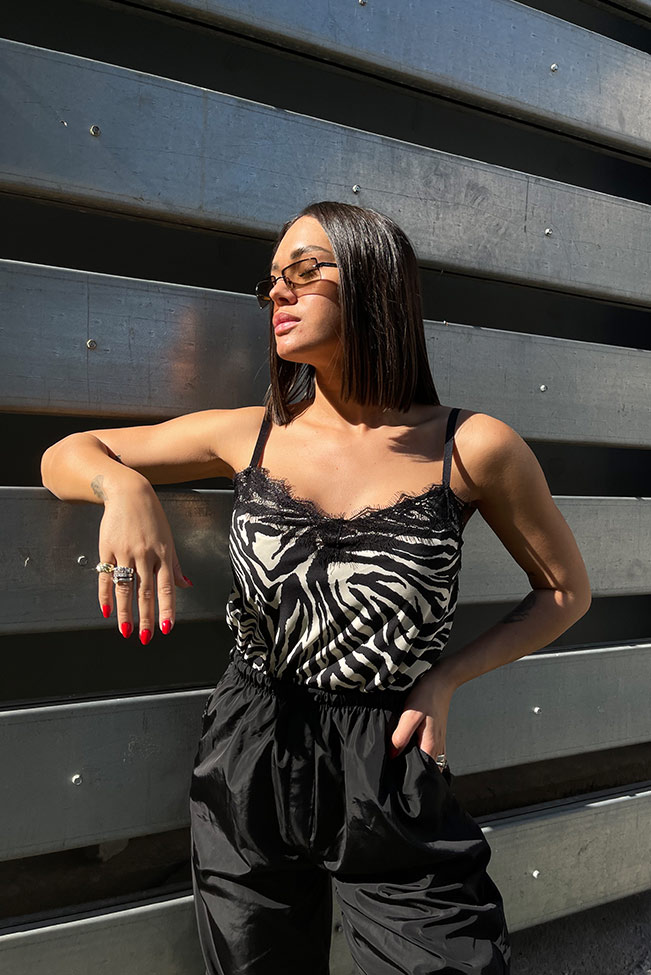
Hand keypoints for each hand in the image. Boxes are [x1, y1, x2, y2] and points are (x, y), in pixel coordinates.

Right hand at [97, 482, 191, 642]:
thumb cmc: (151, 516)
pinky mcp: (107, 549)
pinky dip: (105, 595)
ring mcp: (125, 552)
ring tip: (125, 630)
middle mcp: (145, 555)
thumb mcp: (168, 538)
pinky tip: (107, 610)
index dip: (167, 609)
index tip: (167, 628)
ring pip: (125, 588)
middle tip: (145, 638)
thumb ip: (175, 565)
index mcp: (163, 554)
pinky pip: (105, 577)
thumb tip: (186, 585)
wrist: (128, 493)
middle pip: (145, 592)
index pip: (166, 587)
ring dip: (125, 612)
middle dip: (146, 618)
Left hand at [389, 669, 454, 771]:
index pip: (421, 771)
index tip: (395, 774)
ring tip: (401, 759)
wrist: (440, 682)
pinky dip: (421, 754)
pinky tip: (410, 748)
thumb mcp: (409, 715)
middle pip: (425, 769)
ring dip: (416, 763)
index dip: (407, 775)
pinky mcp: (437, 736)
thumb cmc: (426, 696)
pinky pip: (430, 753)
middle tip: (395, 769)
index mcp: (430, 745)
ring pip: (428, 762)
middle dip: (411, 771)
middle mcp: (438, 748)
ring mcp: (439, 742)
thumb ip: (401, 736)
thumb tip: (393, 754)